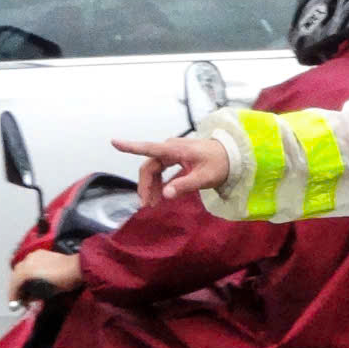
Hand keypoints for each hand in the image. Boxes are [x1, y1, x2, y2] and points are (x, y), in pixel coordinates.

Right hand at [8, 248, 81, 304]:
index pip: (13, 285)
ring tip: (27, 288)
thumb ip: (31, 295)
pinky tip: (34, 277)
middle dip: (17, 287)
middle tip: (20, 297)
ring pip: (22, 268)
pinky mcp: (40, 253)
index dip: (13, 296)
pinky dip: (29, 270)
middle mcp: (26, 261)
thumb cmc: (63, 281)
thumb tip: (26, 298)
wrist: (77, 268)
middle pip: (16, 276)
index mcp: (25, 272)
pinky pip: (29, 263)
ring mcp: (33, 255)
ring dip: (22, 278)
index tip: (13, 303)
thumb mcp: (45, 293)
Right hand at [114, 134, 230, 203]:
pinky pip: (162, 171)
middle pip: (149, 167)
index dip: (130, 146)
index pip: (149, 148)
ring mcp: (173, 152)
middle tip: (146, 205)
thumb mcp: (205, 177)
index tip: (114, 142)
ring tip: (152, 204)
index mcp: (175, 149)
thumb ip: (185, 185)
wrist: (234, 155)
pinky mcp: (177, 158)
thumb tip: (165, 195)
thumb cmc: (221, 164)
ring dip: (152, 187)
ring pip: (154, 170)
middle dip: (145, 186)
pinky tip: (160, 196)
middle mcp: (171, 148)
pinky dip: (159, 183)